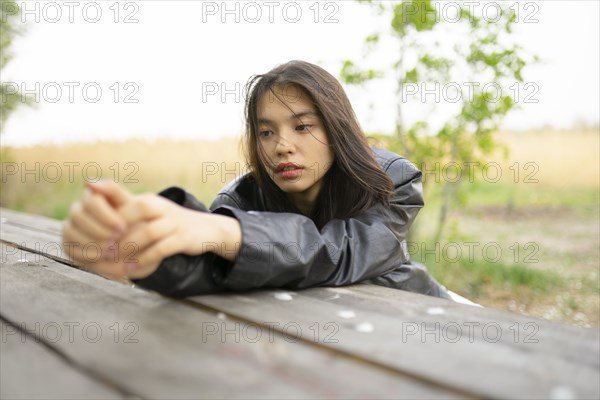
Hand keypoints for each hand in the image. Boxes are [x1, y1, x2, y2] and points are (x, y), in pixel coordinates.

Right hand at [62, 180, 131, 279]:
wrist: (135, 242)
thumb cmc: (133, 220)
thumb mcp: (130, 205)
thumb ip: (113, 190)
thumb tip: (88, 182)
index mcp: (92, 195)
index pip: (91, 201)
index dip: (106, 216)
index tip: (122, 227)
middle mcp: (77, 209)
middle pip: (77, 215)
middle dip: (99, 230)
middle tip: (116, 240)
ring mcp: (70, 226)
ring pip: (70, 230)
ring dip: (92, 241)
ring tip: (110, 249)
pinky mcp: (68, 243)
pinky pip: (69, 247)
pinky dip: (86, 252)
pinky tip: (101, 255)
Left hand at [62, 180, 241, 280]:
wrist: (205, 230)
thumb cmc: (168, 224)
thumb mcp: (146, 213)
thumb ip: (119, 205)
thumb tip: (89, 186)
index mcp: (148, 201)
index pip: (123, 200)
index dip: (107, 219)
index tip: (95, 238)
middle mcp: (161, 207)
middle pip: (137, 210)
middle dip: (118, 233)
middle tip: (103, 252)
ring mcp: (174, 222)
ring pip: (149, 231)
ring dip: (130, 249)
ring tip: (117, 263)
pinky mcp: (184, 238)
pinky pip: (162, 248)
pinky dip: (145, 260)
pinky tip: (133, 269)